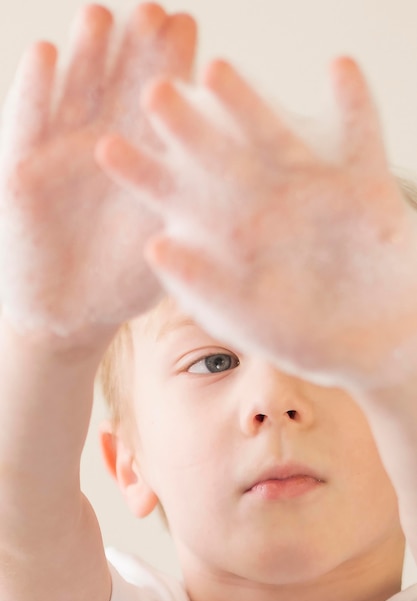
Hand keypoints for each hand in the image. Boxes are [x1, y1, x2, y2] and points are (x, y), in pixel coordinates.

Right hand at [0, 3, 195, 347]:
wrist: (69, 313)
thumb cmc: (123, 282)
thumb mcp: (164, 244)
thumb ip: (192, 210)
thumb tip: (244, 175)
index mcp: (144, 159)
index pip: (160, 104)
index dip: (172, 66)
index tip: (187, 26)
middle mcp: (103, 143)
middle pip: (119, 85)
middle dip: (134, 50)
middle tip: (151, 11)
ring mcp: (59, 151)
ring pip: (73, 93)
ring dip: (86, 56)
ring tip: (101, 17)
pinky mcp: (20, 168)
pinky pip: (25, 123)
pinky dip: (32, 90)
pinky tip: (44, 54)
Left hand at [97, 58, 416, 386]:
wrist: (377, 342)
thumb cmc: (310, 339)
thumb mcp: (251, 323)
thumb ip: (204, 289)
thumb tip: (154, 247)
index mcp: (231, 237)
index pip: (177, 199)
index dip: (143, 174)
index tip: (106, 148)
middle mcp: (264, 204)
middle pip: (216, 156)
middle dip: (183, 126)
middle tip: (152, 94)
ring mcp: (312, 189)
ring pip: (274, 136)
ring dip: (245, 102)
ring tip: (215, 69)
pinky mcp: (364, 184)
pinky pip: (360, 137)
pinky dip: (353, 104)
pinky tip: (338, 69)